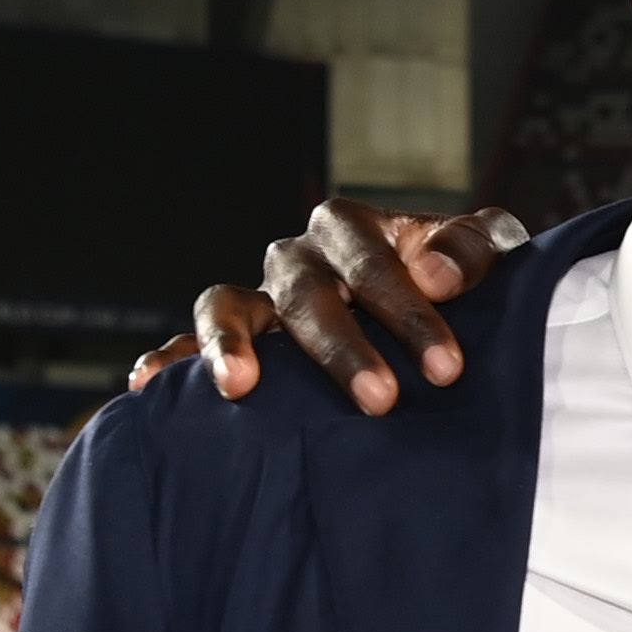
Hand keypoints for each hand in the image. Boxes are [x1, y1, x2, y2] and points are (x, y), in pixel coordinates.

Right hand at [125, 199, 530, 412]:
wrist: (436, 307)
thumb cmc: (459, 285)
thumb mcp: (484, 258)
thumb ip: (473, 249)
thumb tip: (438, 274)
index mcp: (353, 230)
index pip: (372, 262)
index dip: (409, 313)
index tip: (447, 366)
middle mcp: (297, 259)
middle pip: (305, 291)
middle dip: (342, 347)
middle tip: (381, 401)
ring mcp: (259, 299)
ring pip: (228, 304)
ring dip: (232, 343)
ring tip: (238, 386)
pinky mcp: (236, 340)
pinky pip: (188, 343)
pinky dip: (169, 359)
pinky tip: (148, 388)